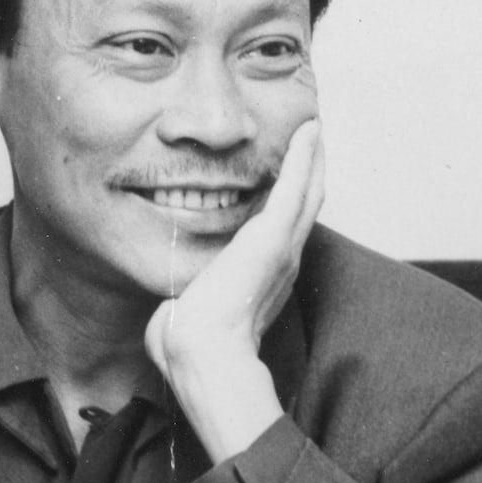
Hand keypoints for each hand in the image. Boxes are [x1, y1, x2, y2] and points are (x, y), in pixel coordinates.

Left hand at [144, 118, 325, 465]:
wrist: (200, 352)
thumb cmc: (186, 347)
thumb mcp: (184, 318)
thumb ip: (180, 310)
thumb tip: (167, 314)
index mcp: (261, 282)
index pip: (279, 235)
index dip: (285, 209)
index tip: (283, 186)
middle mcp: (280, 265)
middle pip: (304, 210)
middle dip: (309, 176)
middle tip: (311, 144)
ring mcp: (282, 250)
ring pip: (308, 194)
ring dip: (313, 160)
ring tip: (314, 130)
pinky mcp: (273, 238)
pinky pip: (296, 186)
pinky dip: (305, 157)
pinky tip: (308, 130)